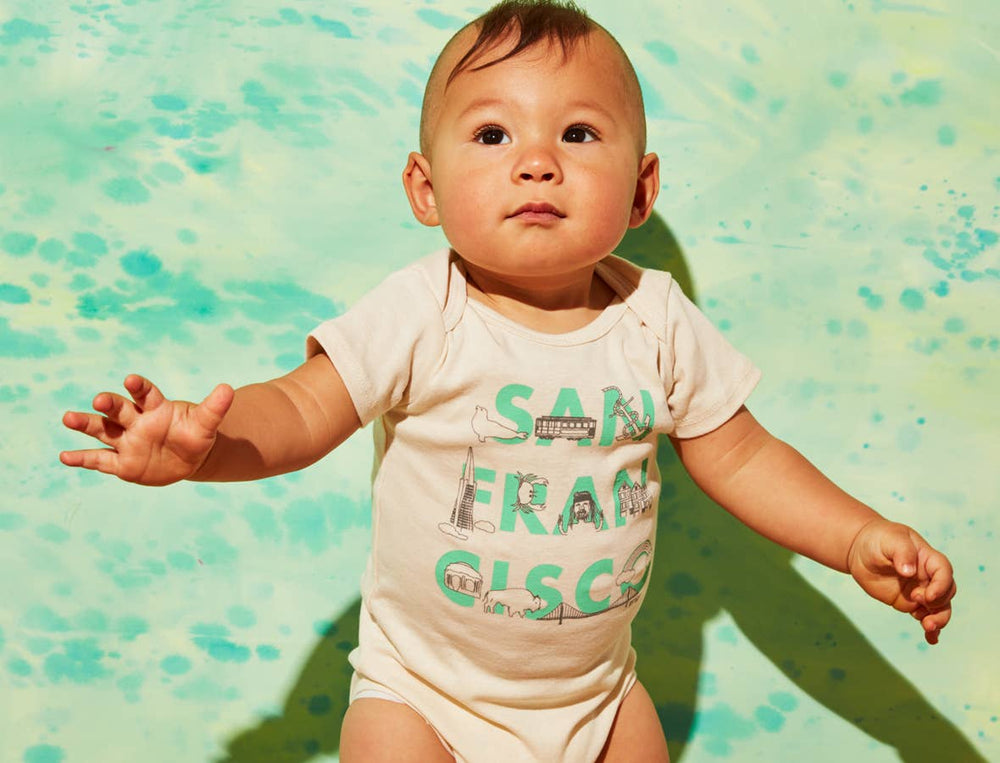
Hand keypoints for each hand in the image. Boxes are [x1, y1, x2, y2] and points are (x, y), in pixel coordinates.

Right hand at [60, 375, 233, 485]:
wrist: (190, 458)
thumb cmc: (195, 435)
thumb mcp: (207, 423)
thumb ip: (215, 407)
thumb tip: (228, 389)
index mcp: (156, 408)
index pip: (145, 394)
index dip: (138, 387)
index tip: (130, 381)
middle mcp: (136, 422)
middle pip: (119, 410)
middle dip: (110, 404)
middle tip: (100, 400)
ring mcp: (126, 441)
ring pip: (102, 430)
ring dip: (86, 424)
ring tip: (68, 418)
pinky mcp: (121, 463)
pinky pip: (99, 460)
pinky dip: (82, 458)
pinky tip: (64, 457)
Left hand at [847, 519, 955, 643]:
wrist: (861, 549)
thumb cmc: (879, 539)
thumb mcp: (891, 539)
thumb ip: (902, 553)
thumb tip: (908, 572)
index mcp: (928, 558)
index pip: (944, 572)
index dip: (941, 585)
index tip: (927, 595)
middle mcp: (928, 577)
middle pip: (946, 593)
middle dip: (939, 604)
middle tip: (920, 604)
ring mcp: (920, 591)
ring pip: (938, 609)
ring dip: (938, 620)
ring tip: (928, 627)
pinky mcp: (909, 603)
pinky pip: (924, 617)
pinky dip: (931, 630)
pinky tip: (931, 640)